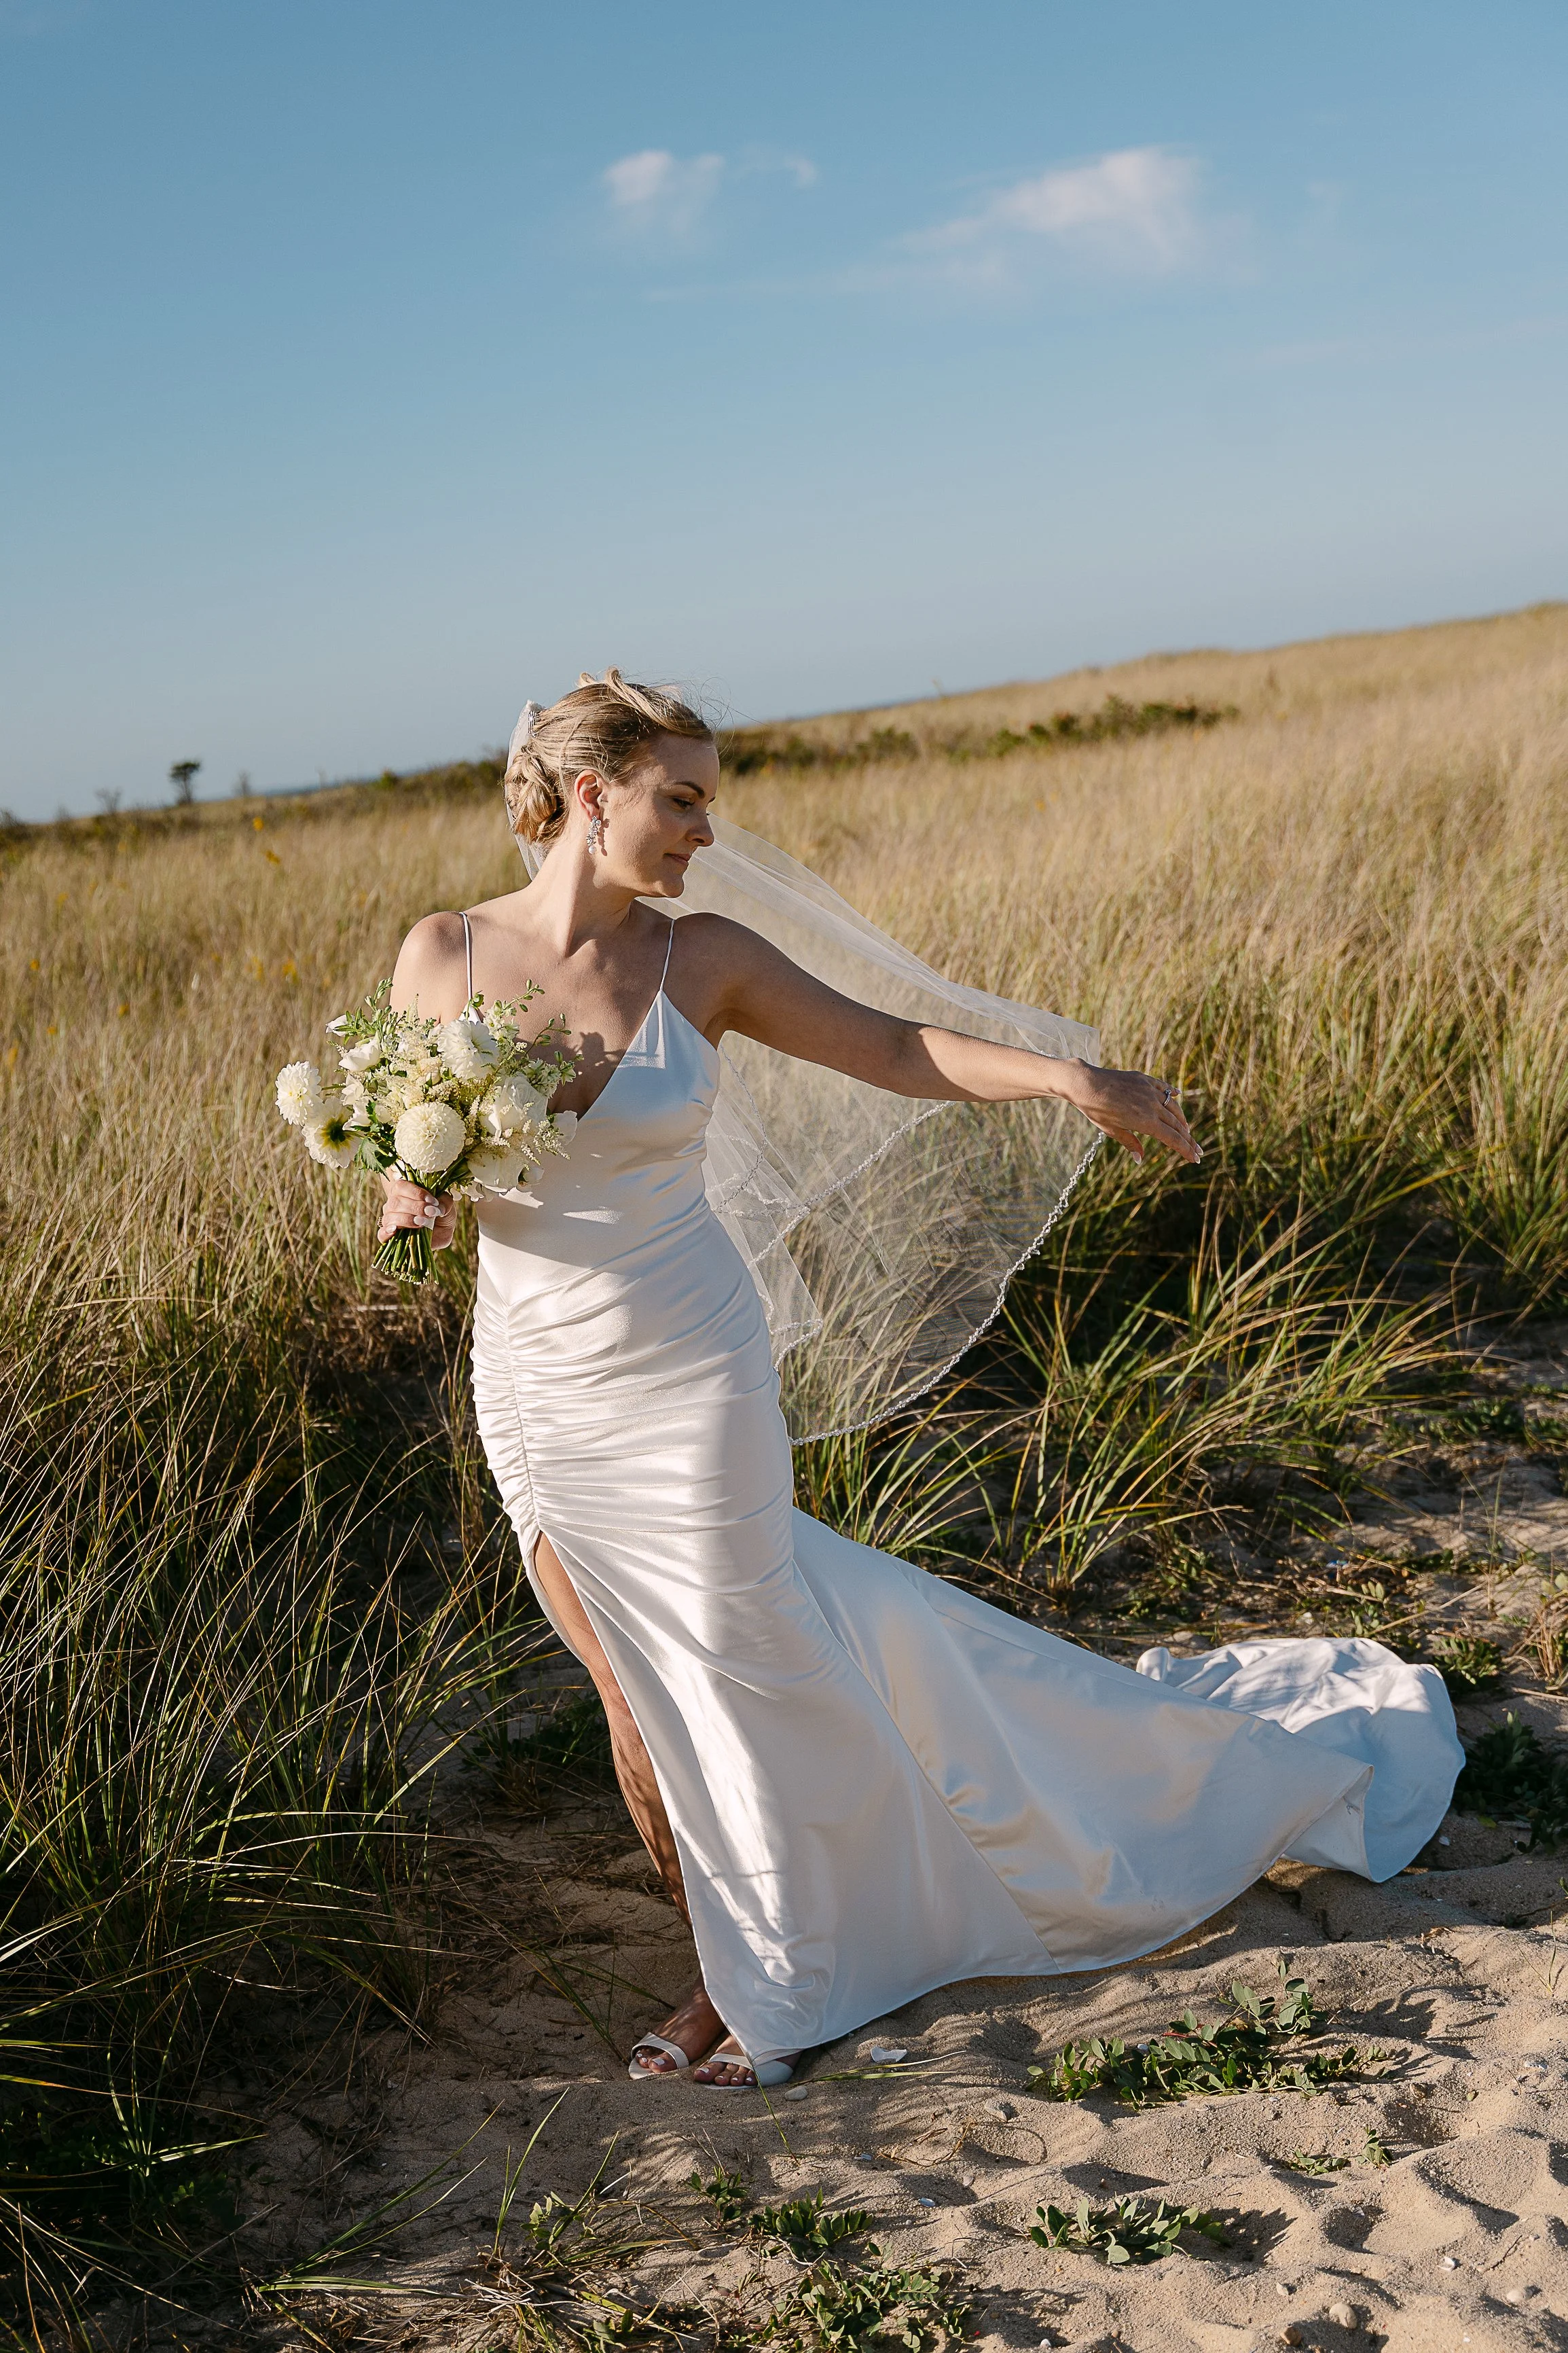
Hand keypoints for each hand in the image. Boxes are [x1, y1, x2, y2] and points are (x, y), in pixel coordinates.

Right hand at [378, 1176, 457, 1248]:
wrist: (442, 1232)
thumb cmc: (441, 1213)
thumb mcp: (447, 1205)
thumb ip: (444, 1202)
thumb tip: (435, 1208)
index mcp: (404, 1191)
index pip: (401, 1186)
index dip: (416, 1193)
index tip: (432, 1201)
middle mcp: (393, 1204)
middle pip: (395, 1202)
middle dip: (415, 1207)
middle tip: (430, 1213)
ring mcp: (389, 1220)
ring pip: (389, 1217)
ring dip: (407, 1219)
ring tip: (422, 1223)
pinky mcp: (390, 1236)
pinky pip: (381, 1234)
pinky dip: (386, 1232)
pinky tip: (395, 1231)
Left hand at [1068, 1062, 1200, 1164]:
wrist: (1085, 1083)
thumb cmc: (1096, 1110)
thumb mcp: (1112, 1130)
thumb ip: (1130, 1143)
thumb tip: (1140, 1159)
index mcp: (1146, 1122)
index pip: (1172, 1139)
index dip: (1185, 1149)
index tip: (1196, 1158)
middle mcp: (1152, 1106)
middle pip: (1177, 1125)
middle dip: (1189, 1139)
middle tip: (1198, 1149)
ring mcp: (1149, 1091)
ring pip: (1173, 1107)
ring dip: (1182, 1120)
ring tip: (1187, 1130)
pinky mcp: (1144, 1079)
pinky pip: (1163, 1087)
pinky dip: (1172, 1094)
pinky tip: (1178, 1096)